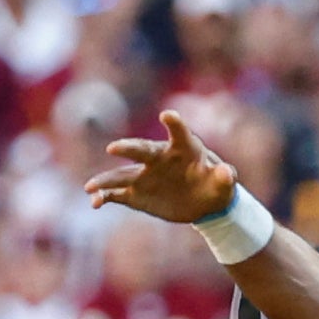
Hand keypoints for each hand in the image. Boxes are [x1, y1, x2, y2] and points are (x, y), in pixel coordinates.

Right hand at [83, 110, 238, 223]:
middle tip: (114, 149)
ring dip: (106, 180)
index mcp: (184, 148)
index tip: (168, 115)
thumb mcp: (224, 183)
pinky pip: (117, 194)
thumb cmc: (215, 186)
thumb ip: (225, 176)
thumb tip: (227, 173)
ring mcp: (145, 175)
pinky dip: (105, 197)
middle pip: (142, 150)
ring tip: (91, 187)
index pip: (179, 133)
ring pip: (122, 174)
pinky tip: (95, 202)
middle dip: (128, 148)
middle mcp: (159, 158)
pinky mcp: (137, 193)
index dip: (175, 124)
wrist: (203, 202)